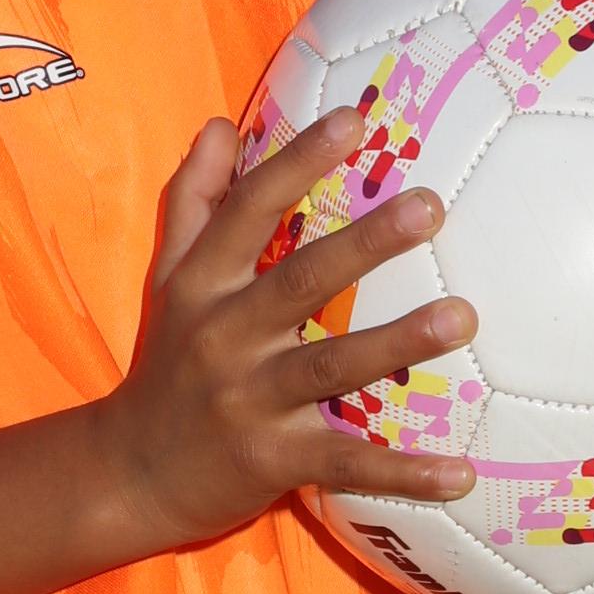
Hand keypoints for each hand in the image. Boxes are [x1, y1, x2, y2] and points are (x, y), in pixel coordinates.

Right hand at [93, 105, 479, 552]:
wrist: (130, 473)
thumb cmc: (167, 364)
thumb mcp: (168, 278)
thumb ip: (194, 201)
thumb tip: (221, 124)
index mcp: (202, 285)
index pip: (250, 210)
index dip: (298, 162)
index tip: (354, 119)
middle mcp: (224, 336)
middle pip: (301, 280)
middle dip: (366, 243)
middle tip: (430, 206)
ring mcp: (250, 400)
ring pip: (331, 366)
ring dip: (398, 342)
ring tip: (463, 317)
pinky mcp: (274, 460)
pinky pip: (348, 463)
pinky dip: (403, 473)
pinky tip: (461, 472)